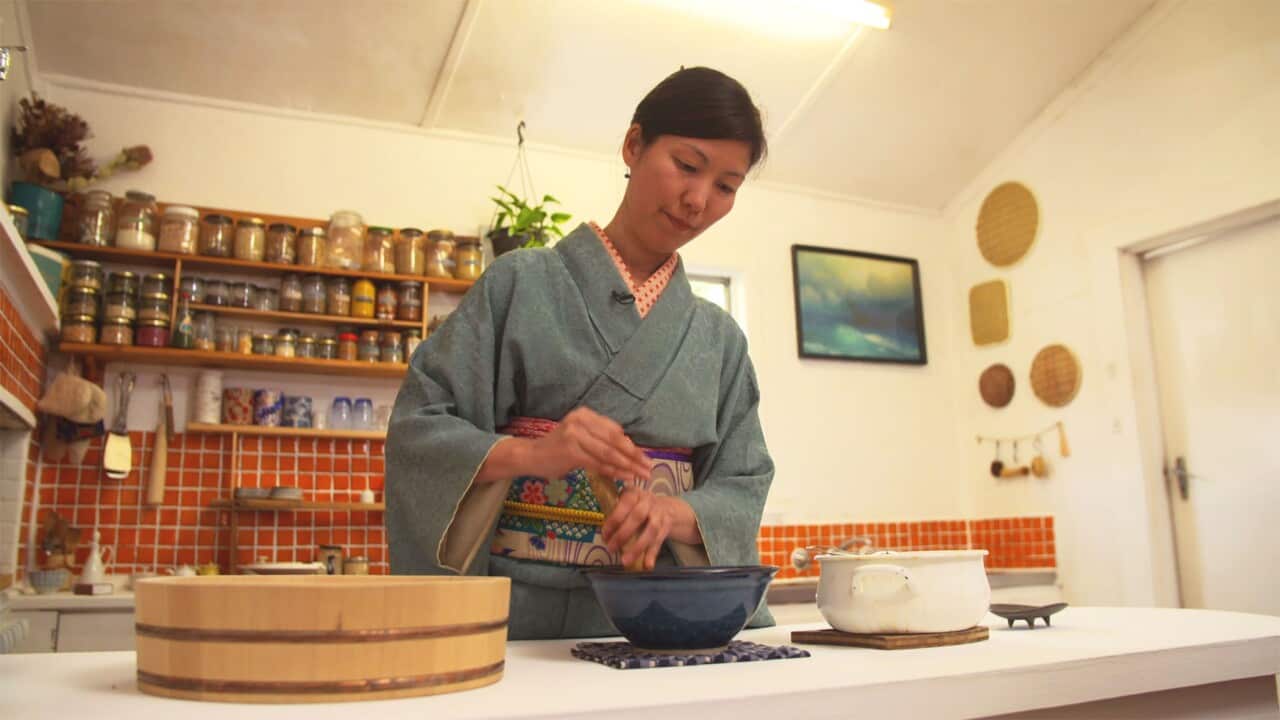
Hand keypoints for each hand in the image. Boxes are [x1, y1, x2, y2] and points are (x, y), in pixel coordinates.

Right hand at [524, 407, 652, 482]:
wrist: (531, 456)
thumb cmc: (558, 450)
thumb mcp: (580, 438)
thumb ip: (601, 440)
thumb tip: (630, 451)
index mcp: (585, 414)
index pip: (615, 431)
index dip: (632, 446)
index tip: (645, 458)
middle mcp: (581, 420)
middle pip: (615, 440)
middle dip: (634, 456)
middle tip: (649, 468)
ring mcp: (575, 434)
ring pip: (609, 453)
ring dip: (628, 466)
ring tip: (641, 475)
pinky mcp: (571, 450)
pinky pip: (598, 463)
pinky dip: (614, 471)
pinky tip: (625, 477)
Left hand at [601, 490, 699, 570]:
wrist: (666, 507)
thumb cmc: (637, 506)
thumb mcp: (627, 501)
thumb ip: (616, 511)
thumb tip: (602, 531)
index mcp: (634, 493)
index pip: (624, 504)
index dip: (614, 520)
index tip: (605, 535)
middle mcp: (648, 501)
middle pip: (637, 517)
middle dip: (623, 534)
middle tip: (611, 548)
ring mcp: (659, 514)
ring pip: (651, 530)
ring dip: (637, 547)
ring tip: (625, 561)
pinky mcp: (667, 526)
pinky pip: (659, 541)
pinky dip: (652, 554)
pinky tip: (647, 565)